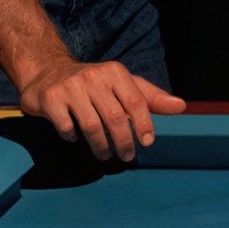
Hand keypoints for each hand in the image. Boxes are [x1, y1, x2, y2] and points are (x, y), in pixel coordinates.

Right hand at [20, 51, 185, 162]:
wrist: (47, 70)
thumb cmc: (93, 82)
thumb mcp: (123, 84)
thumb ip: (150, 97)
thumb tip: (181, 106)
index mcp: (114, 72)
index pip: (135, 101)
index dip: (144, 124)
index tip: (147, 142)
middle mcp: (93, 77)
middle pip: (115, 117)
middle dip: (124, 142)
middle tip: (126, 156)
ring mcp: (70, 87)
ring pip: (91, 125)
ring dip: (100, 145)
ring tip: (104, 154)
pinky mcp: (50, 98)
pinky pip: (66, 126)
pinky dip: (72, 136)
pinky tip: (75, 138)